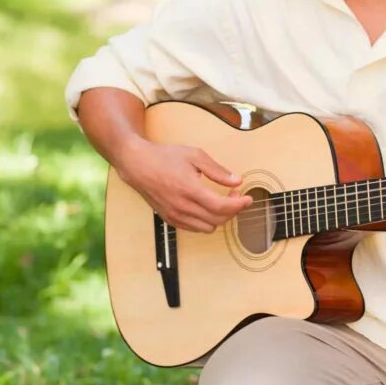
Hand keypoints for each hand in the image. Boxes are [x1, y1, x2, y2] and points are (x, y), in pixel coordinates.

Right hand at [116, 138, 252, 232]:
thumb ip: (217, 170)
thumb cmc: (164, 157)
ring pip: (208, 227)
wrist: (138, 165)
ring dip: (220, 217)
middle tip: (236, 195)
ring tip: (221, 200)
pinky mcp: (170, 219)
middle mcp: (182, 206)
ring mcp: (175, 215)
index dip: (239, 205)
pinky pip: (195, 228)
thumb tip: (237, 181)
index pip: (222, 207)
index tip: (248, 198)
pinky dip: (206, 221)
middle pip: (218, 220)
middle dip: (233, 209)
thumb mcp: (194, 156)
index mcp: (190, 190)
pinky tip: (207, 207)